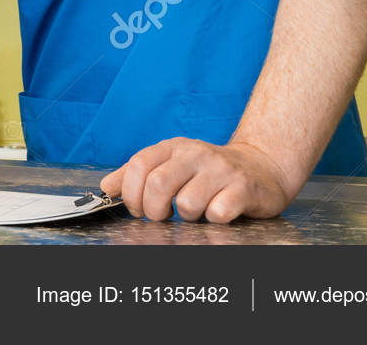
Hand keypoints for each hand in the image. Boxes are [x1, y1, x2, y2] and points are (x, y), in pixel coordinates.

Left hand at [101, 138, 291, 222]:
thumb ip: (137, 174)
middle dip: (153, 209)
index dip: (131, 192)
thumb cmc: (207, 172)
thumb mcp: (171, 164)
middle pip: (158, 184)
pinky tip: (217, 212)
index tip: (136, 209)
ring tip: (196, 211)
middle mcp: (196, 153)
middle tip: (162, 216)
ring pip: (187, 203)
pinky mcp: (243, 188)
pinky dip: (213, 220)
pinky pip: (217, 212)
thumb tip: (106, 187)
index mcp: (173, 146)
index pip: (139, 165)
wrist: (260, 167)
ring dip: (187, 217)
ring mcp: (221, 169)